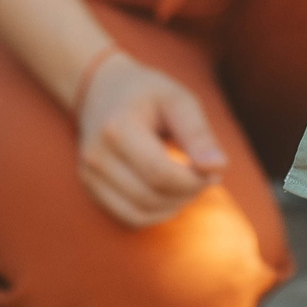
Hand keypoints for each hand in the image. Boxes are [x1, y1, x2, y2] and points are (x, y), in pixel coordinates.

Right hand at [76, 52, 229, 228]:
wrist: (103, 89)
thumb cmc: (148, 93)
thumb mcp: (178, 100)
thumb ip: (198, 134)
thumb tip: (218, 169)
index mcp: (117, 128)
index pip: (160, 173)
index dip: (193, 181)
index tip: (213, 171)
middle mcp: (97, 155)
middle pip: (150, 196)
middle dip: (187, 194)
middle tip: (205, 177)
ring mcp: (89, 174)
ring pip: (140, 214)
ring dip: (173, 206)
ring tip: (188, 185)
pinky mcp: (91, 187)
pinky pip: (129, 218)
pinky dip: (156, 214)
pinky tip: (170, 194)